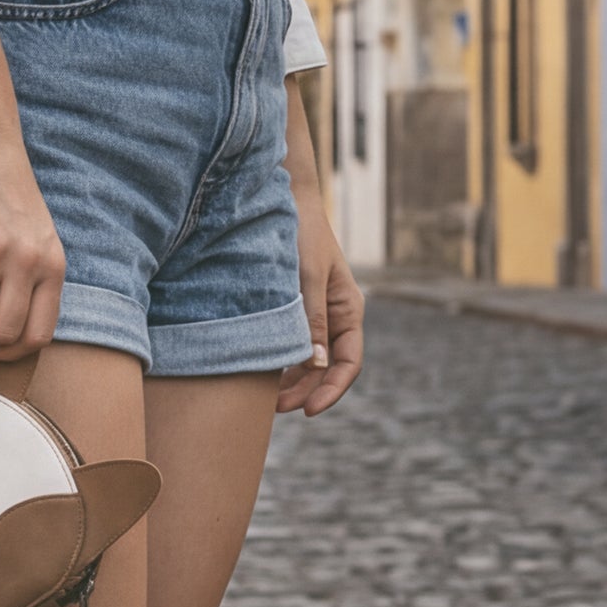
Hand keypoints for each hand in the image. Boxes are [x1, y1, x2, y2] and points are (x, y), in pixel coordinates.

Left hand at [277, 76, 362, 415]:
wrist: (282, 195)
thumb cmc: (299, 232)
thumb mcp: (307, 276)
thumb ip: (312, 320)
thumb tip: (314, 365)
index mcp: (349, 309)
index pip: (348, 363)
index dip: (330, 391)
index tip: (308, 411)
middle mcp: (334, 316)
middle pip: (326, 368)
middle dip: (305, 391)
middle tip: (276, 410)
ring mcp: (314, 313)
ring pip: (306, 360)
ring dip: (290, 381)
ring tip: (264, 398)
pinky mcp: (291, 308)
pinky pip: (289, 344)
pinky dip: (278, 361)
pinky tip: (258, 370)